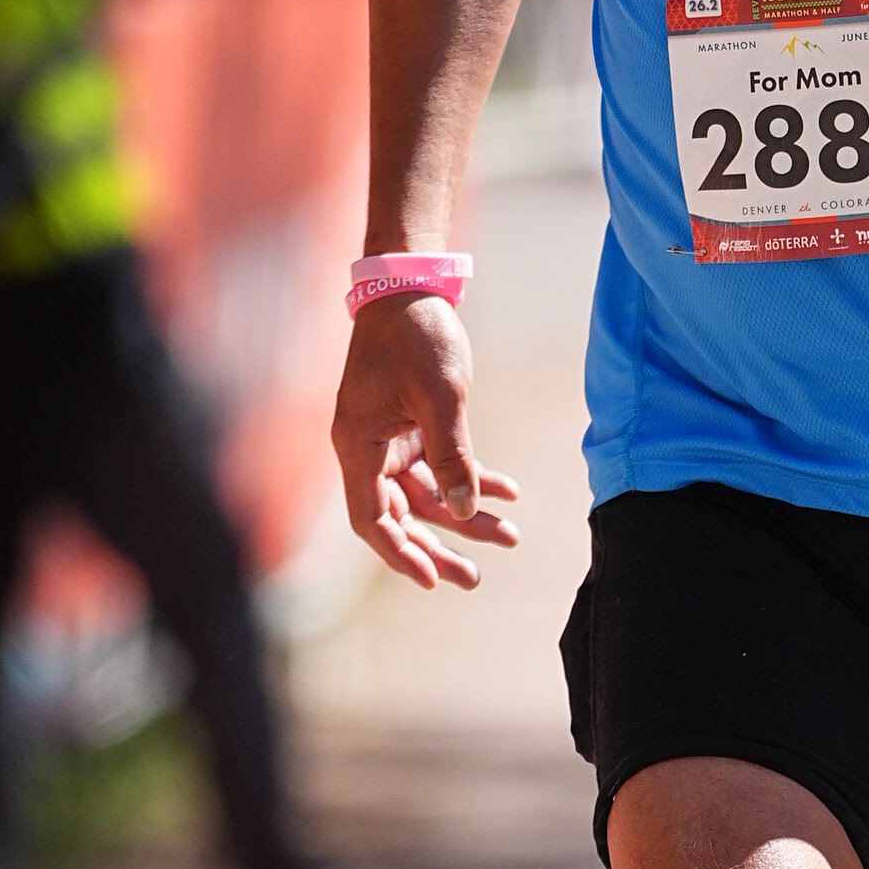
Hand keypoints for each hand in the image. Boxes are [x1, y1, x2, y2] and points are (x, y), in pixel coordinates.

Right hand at [332, 293, 521, 591]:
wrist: (411, 288)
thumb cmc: (417, 336)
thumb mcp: (441, 397)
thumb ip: (452, 456)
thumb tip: (462, 510)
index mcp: (358, 446)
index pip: (372, 520)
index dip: (399, 553)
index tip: (430, 580)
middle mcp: (368, 450)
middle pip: (401, 517)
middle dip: (437, 548)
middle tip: (473, 579)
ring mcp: (390, 441)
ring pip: (427, 496)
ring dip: (466, 517)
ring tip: (510, 538)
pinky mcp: (412, 428)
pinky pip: (441, 467)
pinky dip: (472, 479)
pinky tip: (508, 492)